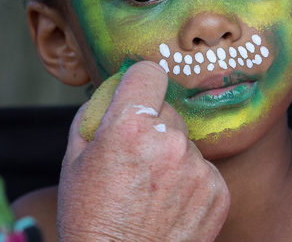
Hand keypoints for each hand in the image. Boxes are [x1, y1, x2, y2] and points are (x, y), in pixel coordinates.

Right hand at [57, 61, 229, 241]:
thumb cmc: (89, 219)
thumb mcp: (73, 160)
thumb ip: (93, 114)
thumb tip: (114, 88)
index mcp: (130, 126)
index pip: (150, 72)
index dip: (139, 84)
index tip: (136, 97)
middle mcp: (169, 141)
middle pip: (166, 110)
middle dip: (151, 127)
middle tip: (133, 162)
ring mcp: (197, 167)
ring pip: (184, 141)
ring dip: (171, 156)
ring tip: (149, 190)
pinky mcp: (218, 190)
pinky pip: (203, 168)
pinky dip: (189, 181)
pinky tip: (167, 204)